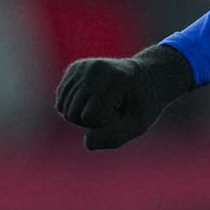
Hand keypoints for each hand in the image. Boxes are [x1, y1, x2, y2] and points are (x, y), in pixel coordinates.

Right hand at [54, 44, 195, 149]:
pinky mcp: (74, 68)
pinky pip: (60, 103)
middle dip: (91, 120)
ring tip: (105, 102)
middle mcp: (95, 68)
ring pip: (63, 110)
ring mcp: (82, 66)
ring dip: (82, 114)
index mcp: (115, 79)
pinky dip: (74, 107)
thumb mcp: (138, 125)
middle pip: (72, 115)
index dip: (105, 123)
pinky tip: (93, 98)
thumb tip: (88, 142)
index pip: (90, 118)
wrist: (148, 77)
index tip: (122, 110)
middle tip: (114, 107)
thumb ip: (115, 137)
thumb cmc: (144, 103)